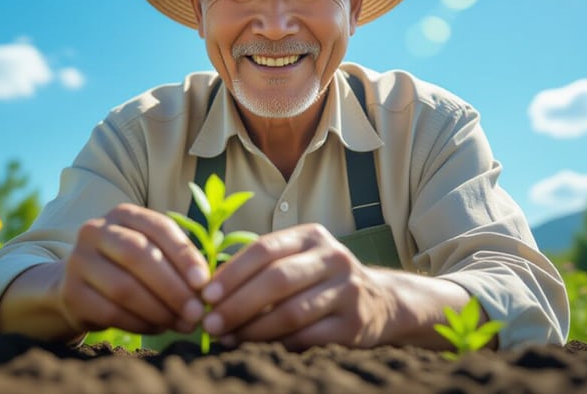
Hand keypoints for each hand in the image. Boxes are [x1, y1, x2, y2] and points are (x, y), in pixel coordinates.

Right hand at [58, 204, 209, 335]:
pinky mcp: (71, 293)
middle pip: (139, 256)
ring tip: (183, 324)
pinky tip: (159, 328)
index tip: (205, 283)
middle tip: (197, 312)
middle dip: (173, 288)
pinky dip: (141, 324)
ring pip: (124, 288)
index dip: (184, 255)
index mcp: (123, 214)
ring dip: (160, 310)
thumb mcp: (151, 253)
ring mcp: (78, 261)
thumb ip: (177, 262)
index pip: (159, 228)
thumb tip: (207, 287)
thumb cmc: (128, 268)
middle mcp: (96, 230)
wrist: (78, 286)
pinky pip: (111, 312)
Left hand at [199, 223, 395, 349]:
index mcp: (311, 236)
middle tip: (210, 324)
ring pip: (291, 312)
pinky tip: (257, 349)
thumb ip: (259, 270)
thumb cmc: (320, 281)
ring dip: (253, 329)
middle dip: (237, 304)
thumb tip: (209, 294)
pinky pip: (307, 337)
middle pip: (276, 280)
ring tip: (228, 338)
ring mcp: (348, 290)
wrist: (380, 301)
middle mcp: (333, 257)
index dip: (232, 273)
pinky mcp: (354, 324)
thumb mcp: (297, 260)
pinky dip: (277, 345)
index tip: (206, 295)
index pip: (265, 249)